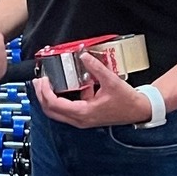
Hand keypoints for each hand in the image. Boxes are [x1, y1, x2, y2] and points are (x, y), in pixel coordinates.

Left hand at [32, 54, 152, 127]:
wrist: (138, 111)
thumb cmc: (127, 101)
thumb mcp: (111, 81)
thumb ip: (96, 68)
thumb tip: (84, 56)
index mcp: (84, 112)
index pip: (55, 104)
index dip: (45, 92)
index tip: (42, 80)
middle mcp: (80, 119)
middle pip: (51, 111)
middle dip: (41, 96)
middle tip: (38, 82)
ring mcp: (82, 120)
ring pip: (57, 112)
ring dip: (48, 98)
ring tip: (44, 84)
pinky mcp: (85, 116)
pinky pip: (66, 110)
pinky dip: (60, 99)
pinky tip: (63, 86)